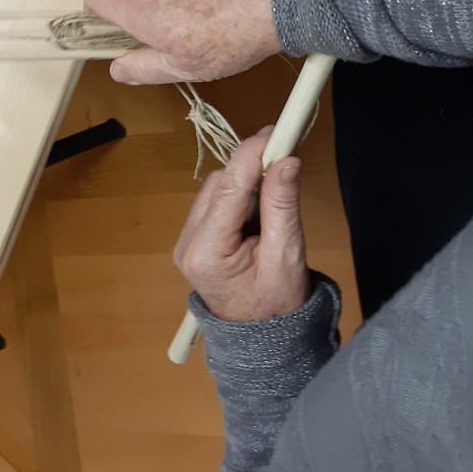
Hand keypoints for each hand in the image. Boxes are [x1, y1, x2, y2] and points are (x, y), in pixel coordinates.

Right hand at [85, 0, 279, 84]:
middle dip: (143, 18)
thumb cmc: (232, 32)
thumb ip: (144, 68)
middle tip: (169, 44)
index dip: (98, 14)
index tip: (115, 35)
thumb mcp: (183, 67)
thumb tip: (119, 69)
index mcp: (139, 5)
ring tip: (206, 33)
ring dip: (173, 9)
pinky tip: (222, 17)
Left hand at [174, 128, 307, 321]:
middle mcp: (186, 243)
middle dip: (251, 171)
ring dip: (245, 185)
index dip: (251, 154)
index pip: (229, 187)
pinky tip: (257, 216)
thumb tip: (287, 158)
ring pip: (216, 189)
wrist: (261, 340)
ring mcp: (184, 242)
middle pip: (219, 184)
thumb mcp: (287, 255)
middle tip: (286, 167)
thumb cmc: (278, 305)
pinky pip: (215, 203)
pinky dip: (238, 198)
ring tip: (273, 207)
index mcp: (206, 252)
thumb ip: (283, 205)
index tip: (276, 131)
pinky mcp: (192, 240)